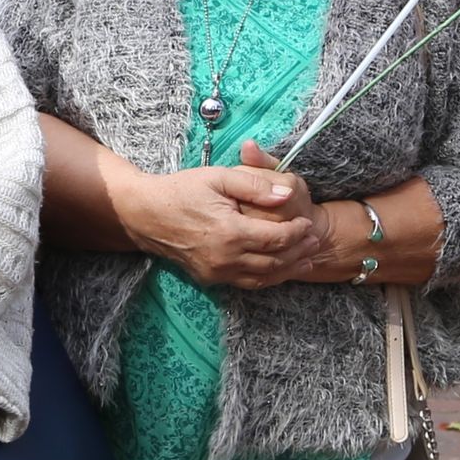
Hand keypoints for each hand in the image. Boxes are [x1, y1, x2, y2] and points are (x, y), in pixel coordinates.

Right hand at [132, 164, 318, 289]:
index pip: (277, 238)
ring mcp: (216, 272)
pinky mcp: (209, 278)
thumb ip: (254, 184)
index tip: (308, 221)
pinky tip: (278, 270)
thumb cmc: (181, 190)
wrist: (144, 213)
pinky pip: (246, 283)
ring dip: (288, 270)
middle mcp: (225, 258)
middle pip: (275, 261)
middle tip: (315, 241)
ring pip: (263, 278)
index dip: (297, 232)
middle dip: (299, 251)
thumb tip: (287, 194)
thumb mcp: (217, 177)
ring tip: (306, 259)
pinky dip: (267, 278)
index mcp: (230, 232)